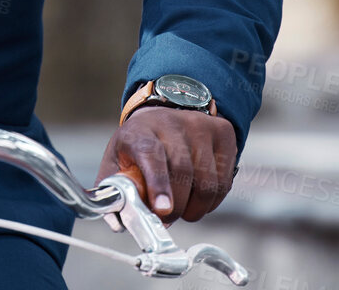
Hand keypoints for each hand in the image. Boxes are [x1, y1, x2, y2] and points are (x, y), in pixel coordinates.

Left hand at [95, 105, 236, 222]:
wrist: (164, 116)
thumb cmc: (138, 145)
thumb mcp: (116, 161)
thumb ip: (114, 191)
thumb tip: (119, 222)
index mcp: (140, 130)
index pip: (151, 154)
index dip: (158, 183)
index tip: (162, 210)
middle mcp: (172, 123)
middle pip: (183, 171)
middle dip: (177, 207)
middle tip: (168, 218)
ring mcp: (201, 126)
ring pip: (208, 181)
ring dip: (196, 208)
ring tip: (183, 209)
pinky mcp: (223, 134)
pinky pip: (224, 182)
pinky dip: (212, 201)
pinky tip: (198, 198)